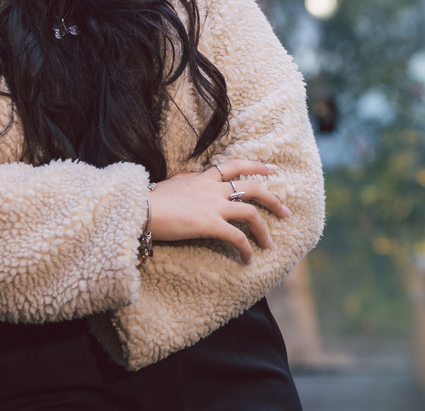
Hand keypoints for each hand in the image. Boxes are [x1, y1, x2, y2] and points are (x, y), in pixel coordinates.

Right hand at [147, 160, 290, 263]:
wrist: (138, 208)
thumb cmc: (148, 200)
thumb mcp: (171, 185)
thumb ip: (185, 183)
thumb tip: (187, 182)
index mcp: (203, 178)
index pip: (234, 166)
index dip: (256, 166)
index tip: (272, 168)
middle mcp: (212, 189)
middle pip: (252, 187)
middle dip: (272, 198)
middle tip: (285, 210)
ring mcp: (213, 205)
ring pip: (250, 212)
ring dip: (263, 229)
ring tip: (269, 244)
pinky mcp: (209, 224)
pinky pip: (236, 236)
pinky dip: (246, 248)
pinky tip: (248, 259)